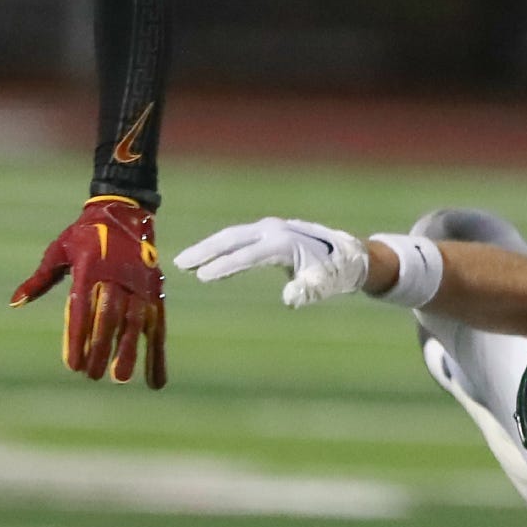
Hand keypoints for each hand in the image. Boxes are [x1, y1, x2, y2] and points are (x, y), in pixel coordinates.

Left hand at [14, 195, 165, 386]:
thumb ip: (40, 279)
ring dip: (130, 351)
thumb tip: (16, 303)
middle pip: (109, 318)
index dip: (77, 338)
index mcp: (90, 267)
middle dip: (101, 348)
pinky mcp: (154, 292)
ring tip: (121, 378)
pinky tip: (155, 379)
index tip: (72, 365)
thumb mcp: (59, 249)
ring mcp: (139, 285)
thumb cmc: (85, 234)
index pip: (82, 308)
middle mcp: (117, 276)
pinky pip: (158, 326)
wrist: (125, 211)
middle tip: (92, 376)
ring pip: (135, 322)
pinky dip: (157, 353)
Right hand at [173, 217, 367, 306]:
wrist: (347, 254)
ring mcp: (269, 229)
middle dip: (206, 250)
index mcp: (285, 243)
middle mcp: (274, 231)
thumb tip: (290, 297)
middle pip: (233, 238)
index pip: (249, 255)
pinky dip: (220, 248)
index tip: (203, 277)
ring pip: (232, 236)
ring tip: (184, 262)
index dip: (225, 266)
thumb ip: (308, 290)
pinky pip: (238, 240)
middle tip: (180, 263)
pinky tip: (206, 262)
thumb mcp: (325, 284)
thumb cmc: (334, 272)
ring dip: (208, 248)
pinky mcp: (267, 233)